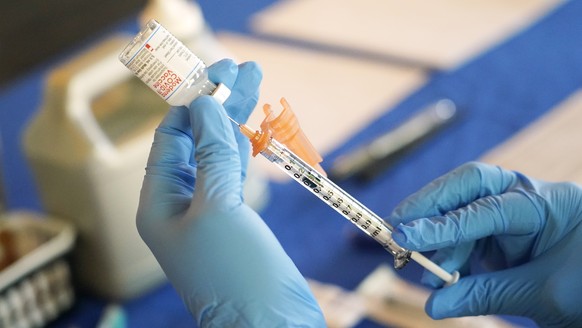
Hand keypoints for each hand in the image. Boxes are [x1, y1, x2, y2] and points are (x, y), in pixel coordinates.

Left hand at [136, 59, 324, 326]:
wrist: (271, 326)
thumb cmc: (236, 276)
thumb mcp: (218, 208)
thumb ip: (213, 154)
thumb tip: (204, 104)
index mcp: (160, 205)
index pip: (172, 138)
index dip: (194, 102)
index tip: (219, 72)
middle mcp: (180, 206)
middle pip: (197, 141)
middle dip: (218, 105)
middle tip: (242, 68)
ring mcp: (210, 214)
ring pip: (220, 154)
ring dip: (236, 120)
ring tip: (255, 83)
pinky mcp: (238, 222)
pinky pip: (237, 174)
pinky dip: (247, 148)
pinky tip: (254, 126)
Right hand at [389, 162, 581, 326]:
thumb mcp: (541, 295)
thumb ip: (484, 295)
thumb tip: (433, 306)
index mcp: (549, 204)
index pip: (488, 207)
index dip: (443, 224)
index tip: (405, 236)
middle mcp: (528, 197)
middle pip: (469, 186)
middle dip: (431, 206)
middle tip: (397, 228)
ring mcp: (514, 211)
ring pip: (463, 209)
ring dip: (437, 238)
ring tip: (421, 269)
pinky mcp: (503, 231)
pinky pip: (467, 232)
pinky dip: (449, 250)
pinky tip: (441, 272)